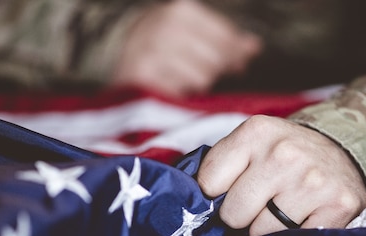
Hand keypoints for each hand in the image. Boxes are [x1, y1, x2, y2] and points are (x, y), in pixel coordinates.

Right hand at [112, 0, 262, 97]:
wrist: (111, 52)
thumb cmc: (160, 42)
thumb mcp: (191, 31)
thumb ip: (225, 40)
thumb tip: (254, 47)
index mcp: (182, 11)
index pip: (226, 38)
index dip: (236, 54)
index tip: (240, 64)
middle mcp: (166, 27)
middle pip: (216, 60)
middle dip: (215, 70)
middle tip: (202, 72)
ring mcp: (153, 51)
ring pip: (202, 78)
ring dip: (196, 84)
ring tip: (181, 77)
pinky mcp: (142, 77)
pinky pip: (180, 93)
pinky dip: (180, 94)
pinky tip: (172, 87)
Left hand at [197, 115, 365, 235]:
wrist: (344, 152)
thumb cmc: (283, 155)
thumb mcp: (250, 143)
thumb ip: (217, 167)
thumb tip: (186, 207)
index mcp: (256, 133)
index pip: (209, 185)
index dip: (217, 195)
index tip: (232, 192)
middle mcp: (285, 154)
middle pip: (234, 215)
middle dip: (243, 217)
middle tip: (261, 205)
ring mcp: (313, 181)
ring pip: (262, 233)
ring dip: (269, 231)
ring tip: (285, 211)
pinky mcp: (338, 206)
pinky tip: (304, 220)